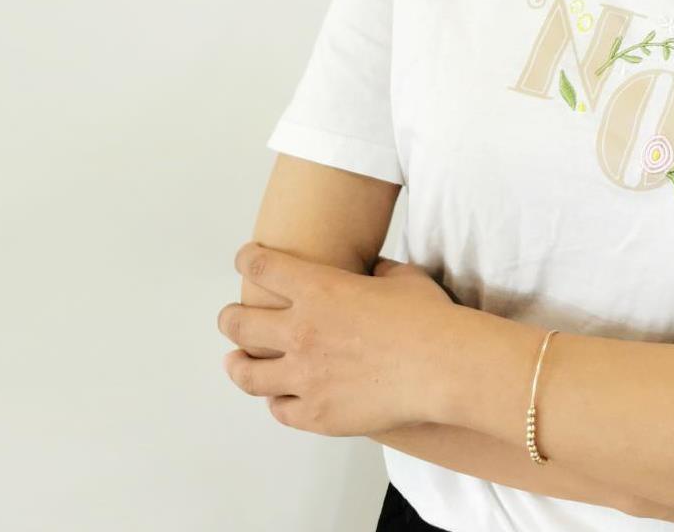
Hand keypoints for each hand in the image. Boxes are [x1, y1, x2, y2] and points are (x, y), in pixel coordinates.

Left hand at [217, 243, 458, 436]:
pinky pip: (279, 409)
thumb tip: (372, 272)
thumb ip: (377, 272)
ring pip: (248, 373)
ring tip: (235, 360)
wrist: (443, 367)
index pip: (263, 267)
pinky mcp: (316, 414)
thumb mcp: (402, 277)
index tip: (245, 259)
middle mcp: (302, 331)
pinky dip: (277, 400)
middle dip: (230, 317)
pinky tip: (279, 396)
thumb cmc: (428, 318)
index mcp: (320, 289)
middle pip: (240, 322)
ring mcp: (305, 377)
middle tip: (230, 317)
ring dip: (237, 363)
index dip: (248, 260)